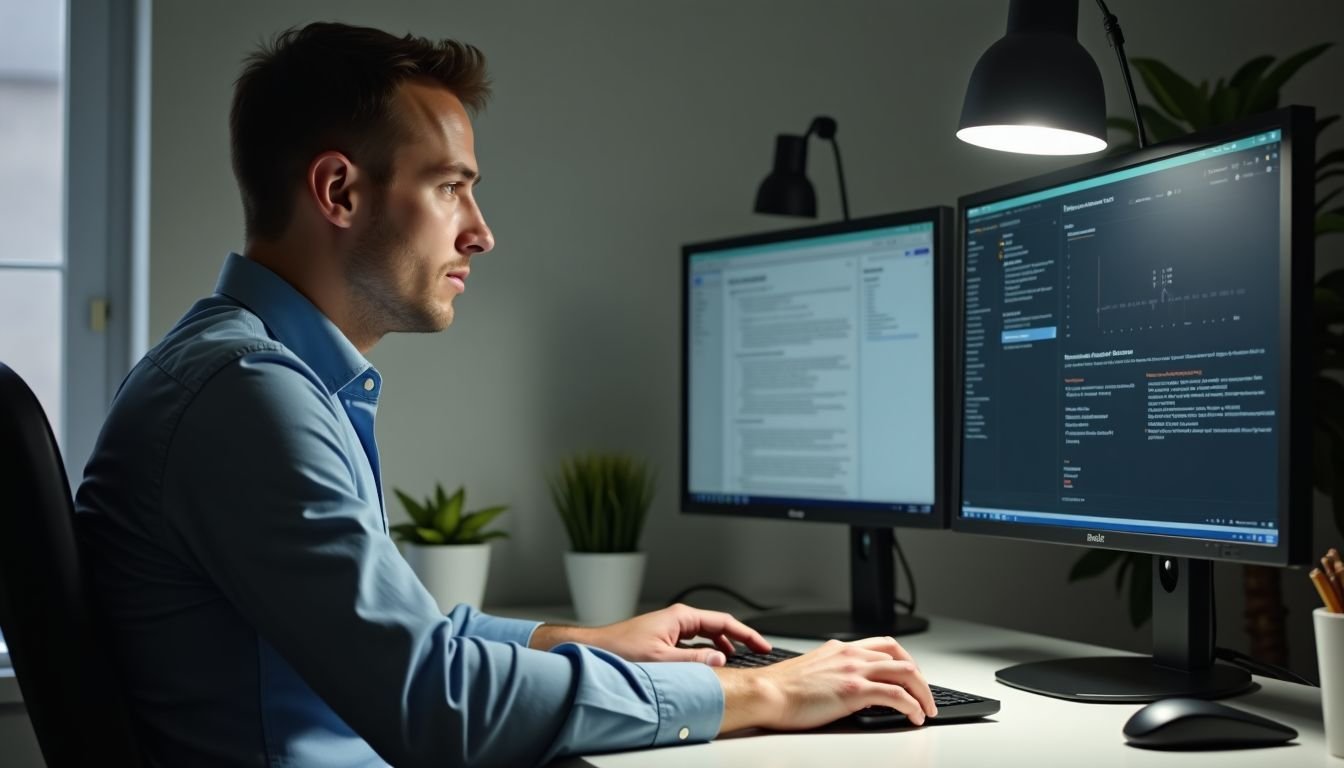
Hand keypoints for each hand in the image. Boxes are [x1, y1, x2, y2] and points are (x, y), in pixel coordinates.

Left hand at [530, 603, 770, 665]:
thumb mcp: (661, 660)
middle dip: (739, 638)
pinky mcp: (663, 638)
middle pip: (718, 625)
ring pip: (706, 633)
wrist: (594, 649)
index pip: (724, 621)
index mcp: (681, 617)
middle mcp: (677, 619)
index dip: (747, 634)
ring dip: (722, 644)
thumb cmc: (620, 651)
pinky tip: (709, 660)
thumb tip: (720, 659)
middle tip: (757, 651)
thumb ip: (694, 660)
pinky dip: (707, 649)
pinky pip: (694, 641)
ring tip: (738, 658)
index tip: (763, 645)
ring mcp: (670, 627)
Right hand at [714, 636, 935, 732]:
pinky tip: (915, 716)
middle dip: (919, 677)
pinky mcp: (854, 690)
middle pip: (900, 658)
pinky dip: (912, 705)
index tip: (911, 676)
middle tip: (925, 695)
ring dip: (923, 692)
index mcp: (840, 648)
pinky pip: (896, 695)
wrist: (766, 692)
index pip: (884, 646)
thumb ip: (834, 672)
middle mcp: (851, 654)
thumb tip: (848, 689)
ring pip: (905, 673)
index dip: (904, 661)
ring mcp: (854, 670)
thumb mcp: (813, 671)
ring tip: (927, 708)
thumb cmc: (781, 688)